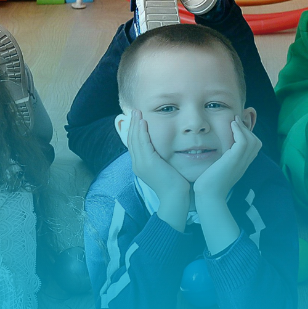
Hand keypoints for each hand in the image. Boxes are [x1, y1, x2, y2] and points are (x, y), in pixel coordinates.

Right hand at [126, 111, 189, 229]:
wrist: (175, 197)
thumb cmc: (175, 184)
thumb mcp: (165, 168)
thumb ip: (161, 159)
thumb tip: (164, 150)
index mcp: (141, 165)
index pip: (135, 144)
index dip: (135, 131)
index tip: (137, 119)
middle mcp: (138, 164)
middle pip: (132, 140)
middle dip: (132, 124)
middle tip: (134, 111)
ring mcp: (141, 164)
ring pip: (135, 140)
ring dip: (135, 125)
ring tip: (137, 112)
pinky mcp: (148, 163)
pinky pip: (143, 143)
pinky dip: (142, 132)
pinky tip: (143, 122)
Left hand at [194, 119, 260, 210]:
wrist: (208, 195)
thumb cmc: (209, 185)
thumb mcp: (219, 170)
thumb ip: (222, 161)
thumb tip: (217, 154)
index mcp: (242, 165)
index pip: (253, 147)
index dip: (248, 135)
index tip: (237, 126)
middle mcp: (244, 163)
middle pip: (256, 142)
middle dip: (247, 130)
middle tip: (236, 121)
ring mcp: (241, 161)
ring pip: (252, 140)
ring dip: (243, 128)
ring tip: (234, 121)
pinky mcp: (234, 159)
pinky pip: (243, 141)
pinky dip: (239, 131)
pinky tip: (232, 125)